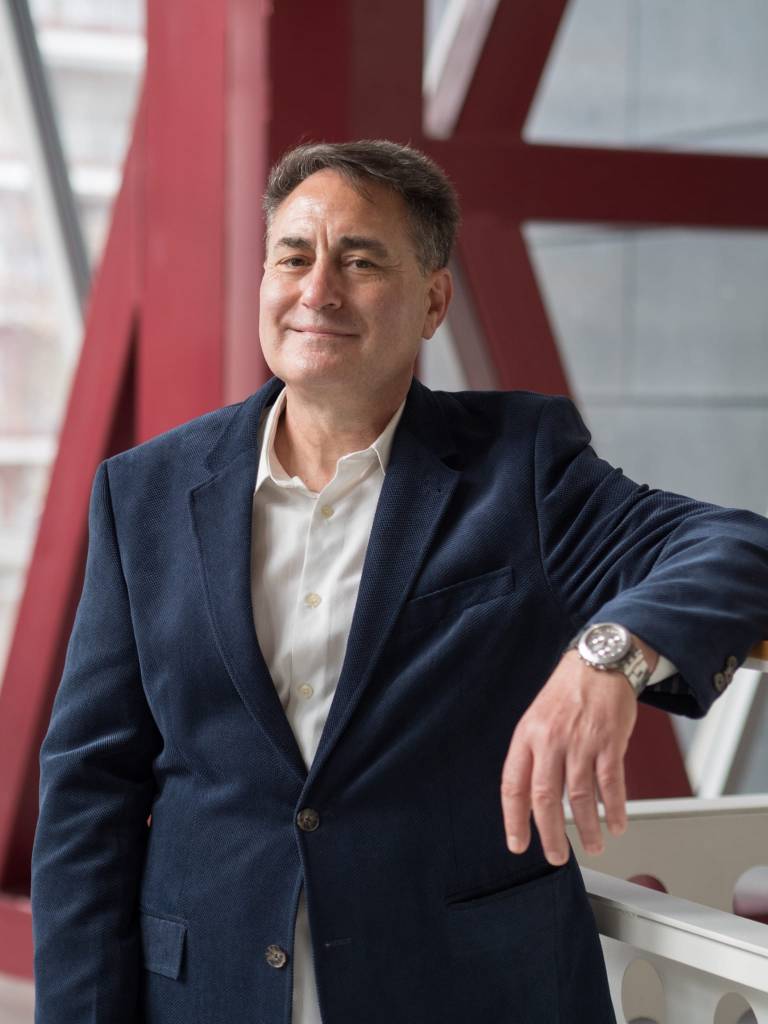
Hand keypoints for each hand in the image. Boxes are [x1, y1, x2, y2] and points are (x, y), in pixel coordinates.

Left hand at [500, 649, 639, 865]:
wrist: (598, 662)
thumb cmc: (566, 693)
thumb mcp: (537, 719)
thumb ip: (533, 756)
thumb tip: (531, 800)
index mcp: (527, 735)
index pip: (513, 785)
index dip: (514, 819)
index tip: (517, 844)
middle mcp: (550, 740)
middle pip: (545, 798)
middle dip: (551, 835)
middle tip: (556, 857)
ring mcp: (581, 741)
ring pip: (580, 796)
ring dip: (587, 828)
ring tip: (592, 846)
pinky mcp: (609, 741)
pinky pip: (611, 784)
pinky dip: (614, 809)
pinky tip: (615, 824)